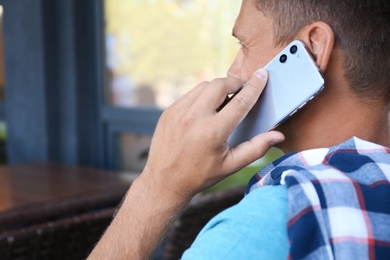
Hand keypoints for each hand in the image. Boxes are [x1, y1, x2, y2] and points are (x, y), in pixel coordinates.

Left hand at [142, 68, 284, 198]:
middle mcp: (194, 117)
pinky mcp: (169, 111)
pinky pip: (190, 94)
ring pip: (204, 86)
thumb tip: (277, 135)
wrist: (164, 181)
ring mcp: (178, 112)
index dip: (254, 87)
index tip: (262, 75)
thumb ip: (256, 148)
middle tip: (242, 89)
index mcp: (213, 131)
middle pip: (220, 84)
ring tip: (225, 100)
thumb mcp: (231, 165)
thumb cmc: (200, 175)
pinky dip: (202, 95)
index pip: (240, 101)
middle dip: (235, 82)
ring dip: (218, 88)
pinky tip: (207, 108)